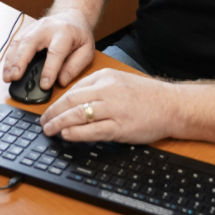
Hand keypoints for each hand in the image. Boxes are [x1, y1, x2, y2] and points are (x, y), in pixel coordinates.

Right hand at [1, 10, 94, 89]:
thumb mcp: (87, 50)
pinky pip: (15, 43)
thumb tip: (61, 81)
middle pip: (30, 42)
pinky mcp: (27, 31)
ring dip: (11, 60)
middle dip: (20, 61)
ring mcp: (34, 27)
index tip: (44, 85)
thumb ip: (75, 66)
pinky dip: (9, 57)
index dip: (49, 70)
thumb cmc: (79, 36)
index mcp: (65, 32)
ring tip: (8, 77)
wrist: (72, 16)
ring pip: (18, 42)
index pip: (56, 52)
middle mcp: (47, 27)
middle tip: (15, 77)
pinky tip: (7, 70)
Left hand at [39, 69, 180, 144]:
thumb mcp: (120, 81)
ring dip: (59, 124)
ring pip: (78, 115)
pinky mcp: (120, 127)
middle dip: (52, 113)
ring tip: (50, 130)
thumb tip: (74, 99)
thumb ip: (98, 87)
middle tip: (43, 122)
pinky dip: (76, 133)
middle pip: (71, 101)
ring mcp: (114, 110)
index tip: (49, 111)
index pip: (73, 89)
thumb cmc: (147, 96)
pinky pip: (92, 131)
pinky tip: (67, 135)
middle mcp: (108, 91)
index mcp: (106, 78)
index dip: (57, 102)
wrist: (172, 106)